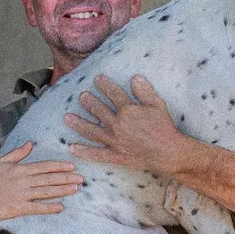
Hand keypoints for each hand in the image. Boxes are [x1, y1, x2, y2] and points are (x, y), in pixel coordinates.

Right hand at [0, 141, 81, 220]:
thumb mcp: (1, 162)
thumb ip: (17, 153)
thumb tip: (30, 143)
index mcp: (20, 169)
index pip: (44, 166)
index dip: (59, 166)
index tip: (72, 166)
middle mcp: (23, 181)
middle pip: (49, 179)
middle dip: (66, 178)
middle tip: (81, 178)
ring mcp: (21, 195)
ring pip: (46, 192)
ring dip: (62, 190)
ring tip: (75, 189)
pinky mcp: (18, 208)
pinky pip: (37, 208)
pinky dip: (49, 207)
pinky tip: (61, 207)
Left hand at [65, 74, 189, 173]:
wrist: (167, 152)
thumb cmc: (164, 128)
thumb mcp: (157, 105)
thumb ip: (144, 91)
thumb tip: (135, 77)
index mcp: (127, 110)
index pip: (113, 94)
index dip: (104, 85)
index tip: (97, 79)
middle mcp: (117, 124)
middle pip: (98, 110)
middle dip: (88, 101)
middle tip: (81, 96)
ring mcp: (114, 140)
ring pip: (91, 130)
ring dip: (78, 123)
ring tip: (67, 118)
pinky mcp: (115, 155)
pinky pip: (96, 154)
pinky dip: (84, 152)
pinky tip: (72, 148)